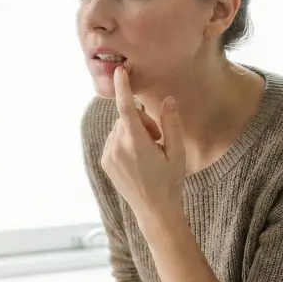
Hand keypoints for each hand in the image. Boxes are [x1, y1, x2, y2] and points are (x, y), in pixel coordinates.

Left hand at [100, 66, 185, 222]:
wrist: (154, 210)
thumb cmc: (170, 181)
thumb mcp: (177, 152)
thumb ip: (171, 124)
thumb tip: (167, 100)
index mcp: (136, 144)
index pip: (126, 109)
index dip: (123, 88)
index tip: (120, 71)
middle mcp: (117, 148)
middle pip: (127, 118)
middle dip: (142, 121)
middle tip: (158, 139)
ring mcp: (109, 155)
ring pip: (120, 128)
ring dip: (134, 132)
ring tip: (149, 152)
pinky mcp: (105, 161)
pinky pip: (114, 139)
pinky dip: (125, 141)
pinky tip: (138, 159)